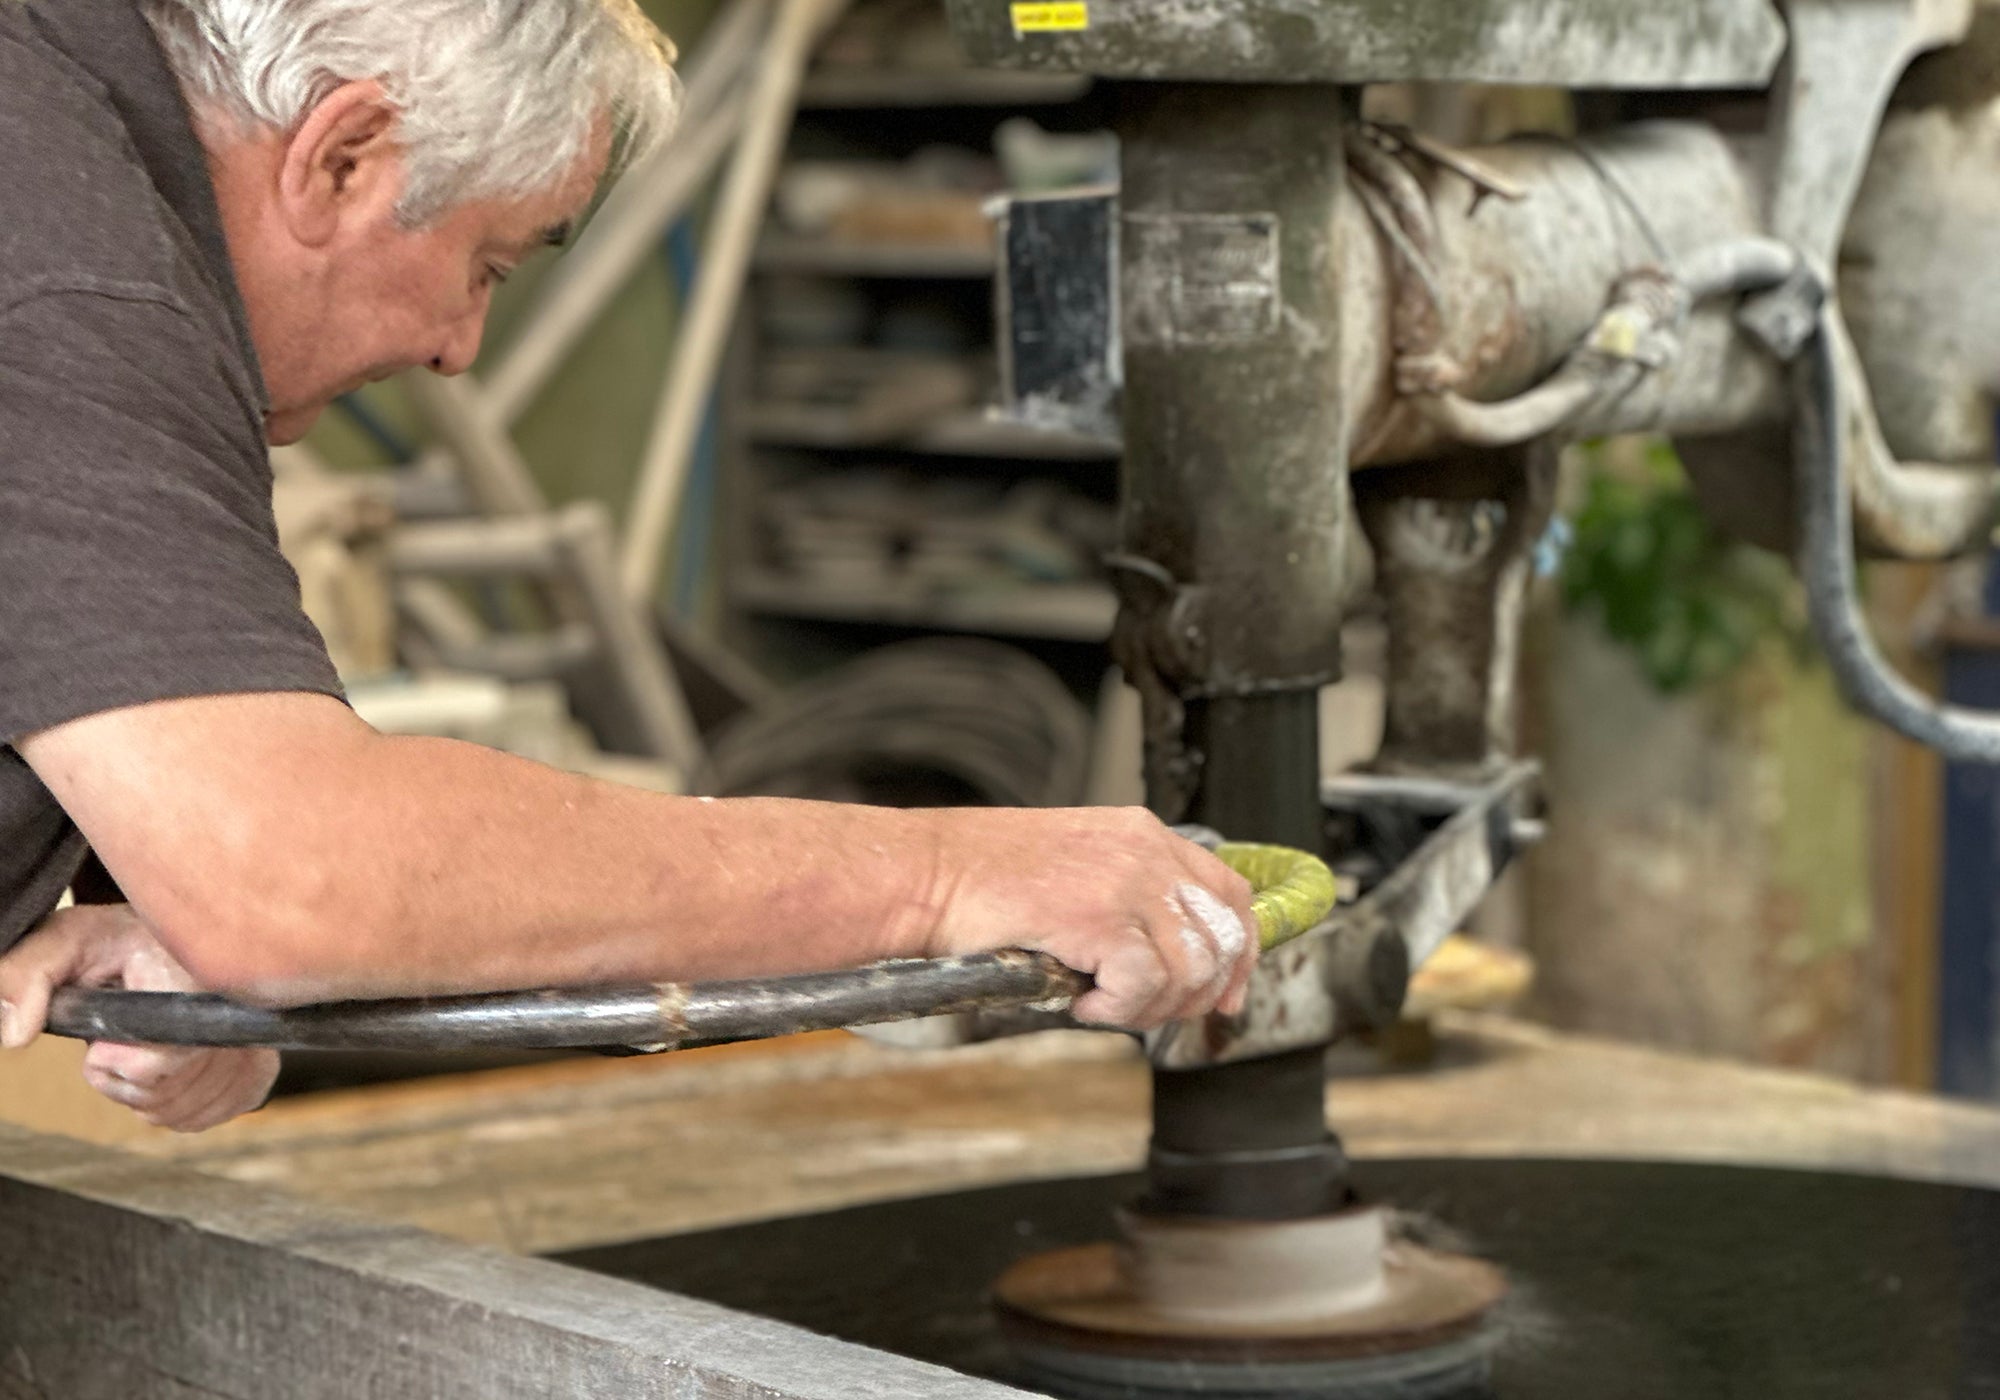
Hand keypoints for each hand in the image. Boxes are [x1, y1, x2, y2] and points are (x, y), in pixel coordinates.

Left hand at [0, 903, 278, 1132]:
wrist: (169, 938)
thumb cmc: (115, 939)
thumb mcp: (63, 941)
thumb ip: (25, 976)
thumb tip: (15, 1033)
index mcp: (190, 975)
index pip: (161, 1059)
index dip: (121, 1064)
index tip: (102, 1042)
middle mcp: (234, 1009)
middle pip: (166, 1093)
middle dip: (122, 1081)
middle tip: (112, 1043)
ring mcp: (253, 1042)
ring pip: (182, 1110)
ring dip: (146, 1094)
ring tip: (142, 1051)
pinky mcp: (259, 1068)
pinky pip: (207, 1115)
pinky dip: (177, 1104)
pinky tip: (169, 1069)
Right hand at [920, 807, 1258, 1029]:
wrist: (925, 875)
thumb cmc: (979, 880)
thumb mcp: (1074, 869)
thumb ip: (1127, 898)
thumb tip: (1167, 960)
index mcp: (1142, 834)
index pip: (1229, 893)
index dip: (1240, 951)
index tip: (1227, 993)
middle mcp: (1145, 852)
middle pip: (1221, 938)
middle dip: (1197, 994)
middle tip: (1148, 1013)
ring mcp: (1126, 882)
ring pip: (1189, 969)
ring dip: (1150, 1007)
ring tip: (1102, 1004)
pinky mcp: (1101, 917)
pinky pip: (1145, 985)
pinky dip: (1118, 1009)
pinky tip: (1082, 1002)